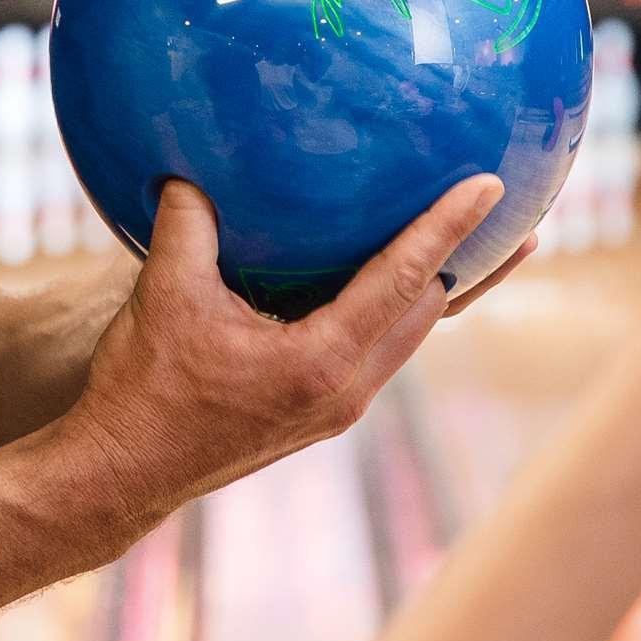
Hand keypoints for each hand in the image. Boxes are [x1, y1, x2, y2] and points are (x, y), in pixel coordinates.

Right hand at [56, 172, 502, 516]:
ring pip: (412, 335)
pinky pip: (380, 348)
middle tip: (517, 211)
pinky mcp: (319, 410)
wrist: (123, 474)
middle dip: (477, 263)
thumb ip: (187, 224)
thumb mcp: (165, 294)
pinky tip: (395, 279)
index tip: (493, 187)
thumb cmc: (143, 387)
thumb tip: (193, 166)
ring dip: (448, 289)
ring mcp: (336, 405)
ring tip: (492, 248)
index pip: (404, 281)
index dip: (448, 228)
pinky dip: (403, 308)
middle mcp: (345, 389)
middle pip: (432, 313)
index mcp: (321, 361)